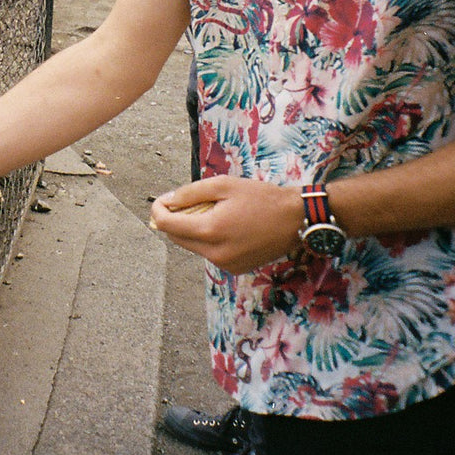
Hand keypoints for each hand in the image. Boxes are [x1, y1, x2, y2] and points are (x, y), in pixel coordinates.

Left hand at [149, 178, 302, 273]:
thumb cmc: (262, 198)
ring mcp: (225, 264)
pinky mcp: (235, 268)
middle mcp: (215, 253)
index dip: (158, 211)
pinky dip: (209, 239)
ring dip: (193, 229)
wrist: (295, 219)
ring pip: (193, 246)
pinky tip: (225, 225)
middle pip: (177, 238)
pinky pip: (210, 253)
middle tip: (186, 201)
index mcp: (210, 231)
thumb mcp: (224, 185)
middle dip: (175, 220)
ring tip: (212, 210)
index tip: (161, 200)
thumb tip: (168, 201)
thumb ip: (191, 193)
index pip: (167, 226)